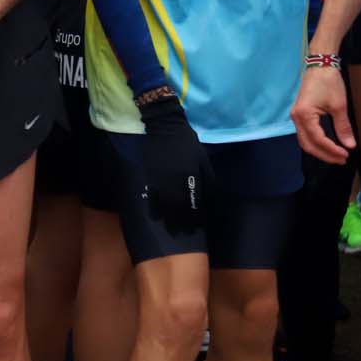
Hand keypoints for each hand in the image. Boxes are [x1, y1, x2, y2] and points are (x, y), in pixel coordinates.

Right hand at [137, 95, 213, 229]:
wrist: (164, 127)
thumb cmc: (186, 143)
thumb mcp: (202, 159)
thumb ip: (208, 179)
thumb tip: (210, 197)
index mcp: (191, 177)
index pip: (194, 203)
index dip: (196, 217)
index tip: (197, 227)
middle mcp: (175, 181)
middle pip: (178, 207)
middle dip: (181, 222)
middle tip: (184, 233)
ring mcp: (160, 179)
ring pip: (164, 204)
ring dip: (168, 219)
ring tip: (171, 230)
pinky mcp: (150, 176)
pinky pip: (152, 195)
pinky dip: (153, 207)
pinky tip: (155, 216)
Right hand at [292, 65, 354, 163]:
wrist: (319, 67)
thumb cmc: (329, 83)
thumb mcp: (339, 106)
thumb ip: (343, 127)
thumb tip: (350, 145)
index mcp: (304, 115)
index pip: (317, 140)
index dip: (331, 150)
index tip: (346, 155)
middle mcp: (296, 118)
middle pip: (307, 144)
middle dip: (324, 155)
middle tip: (341, 160)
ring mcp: (296, 117)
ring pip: (304, 141)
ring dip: (319, 150)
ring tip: (335, 155)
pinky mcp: (299, 115)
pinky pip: (304, 134)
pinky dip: (315, 143)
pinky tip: (326, 146)